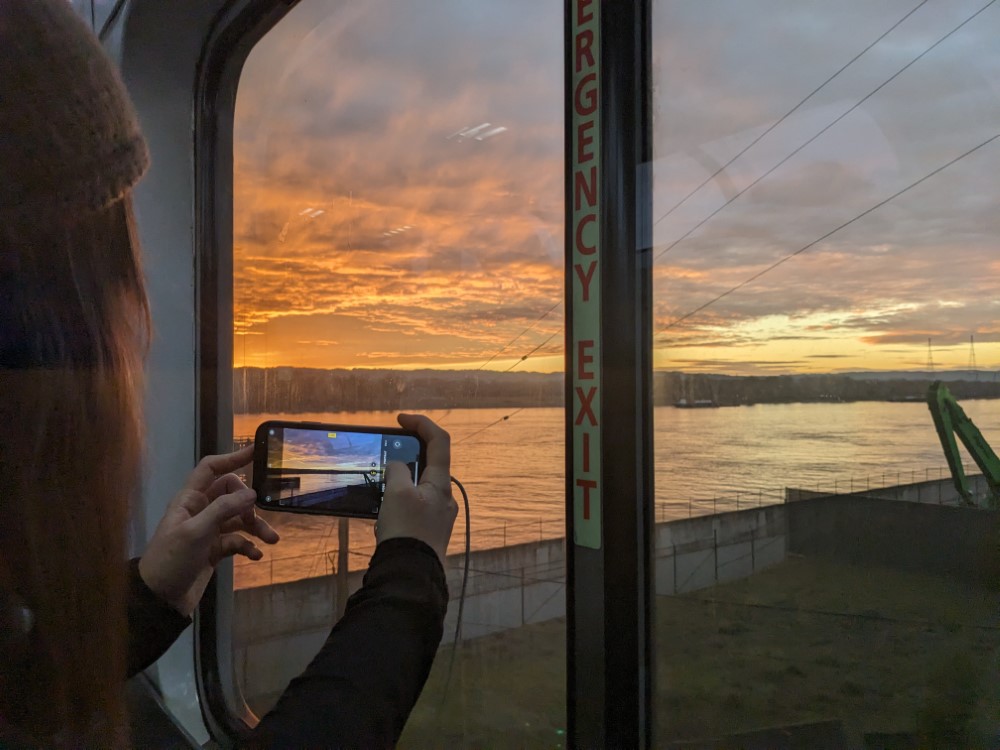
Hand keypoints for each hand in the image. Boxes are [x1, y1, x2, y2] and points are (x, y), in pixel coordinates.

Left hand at [138, 445, 279, 615]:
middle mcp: (200, 510)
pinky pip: (237, 541)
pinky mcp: (215, 549)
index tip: (256, 452)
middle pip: (232, 494)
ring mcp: (209, 530)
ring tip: (271, 540)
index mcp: (190, 499)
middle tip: (259, 515)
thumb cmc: (172, 559)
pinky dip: (248, 546)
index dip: (232, 458)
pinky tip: (255, 555)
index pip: (211, 469)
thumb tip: (252, 492)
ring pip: (238, 519)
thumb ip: (223, 509)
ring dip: (255, 527)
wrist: (159, 598)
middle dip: (249, 503)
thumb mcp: (196, 532)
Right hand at [375, 414, 456, 564]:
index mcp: (441, 483)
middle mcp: (445, 498)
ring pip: (419, 488)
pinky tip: (384, 514)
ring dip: (401, 482)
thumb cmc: (406, 530)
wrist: (410, 574)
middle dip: (407, 457)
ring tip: (380, 491)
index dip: (422, 424)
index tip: (400, 419)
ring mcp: (438, 516)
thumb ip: (398, 471)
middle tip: (385, 457)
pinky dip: (399, 501)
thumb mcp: (397, 493)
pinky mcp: (428, 531)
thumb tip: (398, 466)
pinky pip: (415, 507)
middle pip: (429, 465)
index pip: (439, 441)